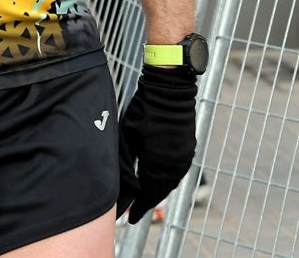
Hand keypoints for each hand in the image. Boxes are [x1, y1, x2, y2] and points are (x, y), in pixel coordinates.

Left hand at [116, 65, 198, 222]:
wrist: (168, 92)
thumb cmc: (141, 110)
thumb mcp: (126, 135)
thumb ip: (125, 162)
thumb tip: (123, 185)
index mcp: (157, 160)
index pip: (147, 192)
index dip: (139, 207)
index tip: (130, 218)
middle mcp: (174, 162)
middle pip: (160, 191)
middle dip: (147, 203)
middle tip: (135, 214)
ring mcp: (184, 156)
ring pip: (170, 183)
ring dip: (157, 193)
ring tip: (145, 201)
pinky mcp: (188, 150)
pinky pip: (177, 173)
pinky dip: (167, 182)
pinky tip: (160, 184)